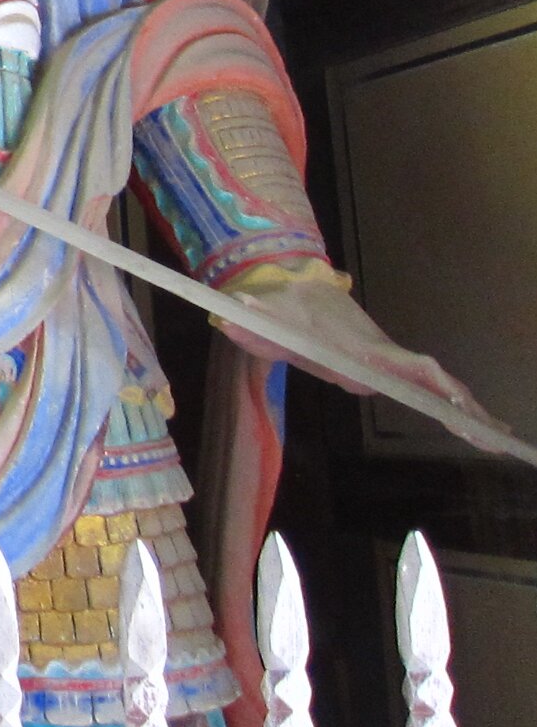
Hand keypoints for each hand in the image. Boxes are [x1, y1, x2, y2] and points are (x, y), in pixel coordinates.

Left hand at [218, 261, 499, 431]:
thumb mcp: (265, 318)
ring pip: (437, 386)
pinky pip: (425, 386)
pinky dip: (451, 404)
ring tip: (497, 440)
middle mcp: (384, 357)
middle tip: (495, 438)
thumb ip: (250, 326)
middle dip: (465, 408)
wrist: (297, 286)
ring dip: (467, 410)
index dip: (435, 382)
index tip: (459, 397)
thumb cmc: (283, 306)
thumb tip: (228, 321)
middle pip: (435, 382)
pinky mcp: (387, 366)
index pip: (409, 365)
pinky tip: (473, 426)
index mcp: (364, 350)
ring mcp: (389, 361)